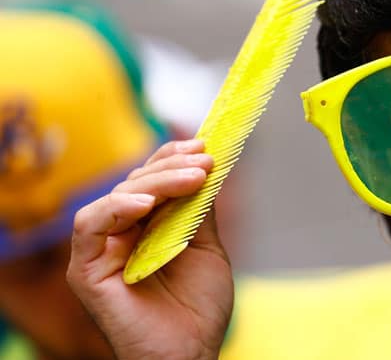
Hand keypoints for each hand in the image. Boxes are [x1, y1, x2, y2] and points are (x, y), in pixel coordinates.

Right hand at [67, 140, 233, 359]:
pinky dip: (116, 208)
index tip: (204, 148)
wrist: (191, 353)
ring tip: (192, 178)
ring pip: (117, 196)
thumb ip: (199, 210)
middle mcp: (119, 235)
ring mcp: (101, 251)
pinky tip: (147, 205)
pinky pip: (89, 225)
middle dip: (171, 166)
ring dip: (156, 181)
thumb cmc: (198, 310)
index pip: (150, 180)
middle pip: (136, 183)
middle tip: (205, 162)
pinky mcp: (86, 270)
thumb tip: (205, 166)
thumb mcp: (206, 247)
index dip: (173, 158)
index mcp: (146, 227)